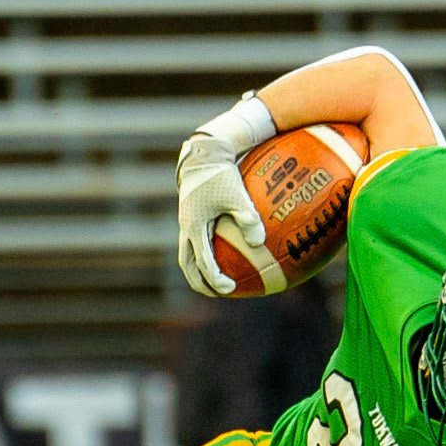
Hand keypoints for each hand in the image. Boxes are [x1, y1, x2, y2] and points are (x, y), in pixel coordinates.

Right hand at [176, 130, 265, 296]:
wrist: (204, 153)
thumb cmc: (221, 173)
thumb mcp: (237, 194)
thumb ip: (248, 217)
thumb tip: (258, 242)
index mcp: (193, 226)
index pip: (202, 261)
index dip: (214, 278)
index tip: (229, 288)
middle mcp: (186, 226)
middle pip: (187, 264)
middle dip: (200, 282)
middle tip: (217, 292)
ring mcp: (187, 222)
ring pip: (187, 254)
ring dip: (198, 270)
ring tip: (215, 280)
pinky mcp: (192, 216)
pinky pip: (196, 241)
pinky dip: (205, 253)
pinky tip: (225, 253)